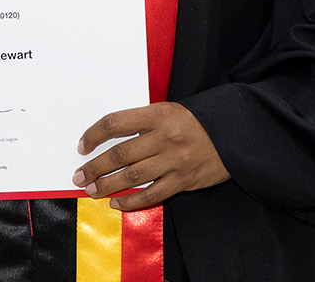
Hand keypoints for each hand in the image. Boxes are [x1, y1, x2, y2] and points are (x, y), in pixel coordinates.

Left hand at [71, 102, 229, 210]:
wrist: (235, 133)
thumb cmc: (197, 121)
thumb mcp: (169, 111)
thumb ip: (143, 122)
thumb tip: (110, 139)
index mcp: (158, 114)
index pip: (116, 123)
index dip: (94, 135)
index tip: (82, 145)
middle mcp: (164, 137)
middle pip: (120, 154)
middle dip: (94, 167)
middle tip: (79, 176)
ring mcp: (175, 160)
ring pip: (132, 177)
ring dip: (108, 185)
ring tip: (92, 190)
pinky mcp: (184, 181)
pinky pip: (153, 194)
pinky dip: (132, 202)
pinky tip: (117, 204)